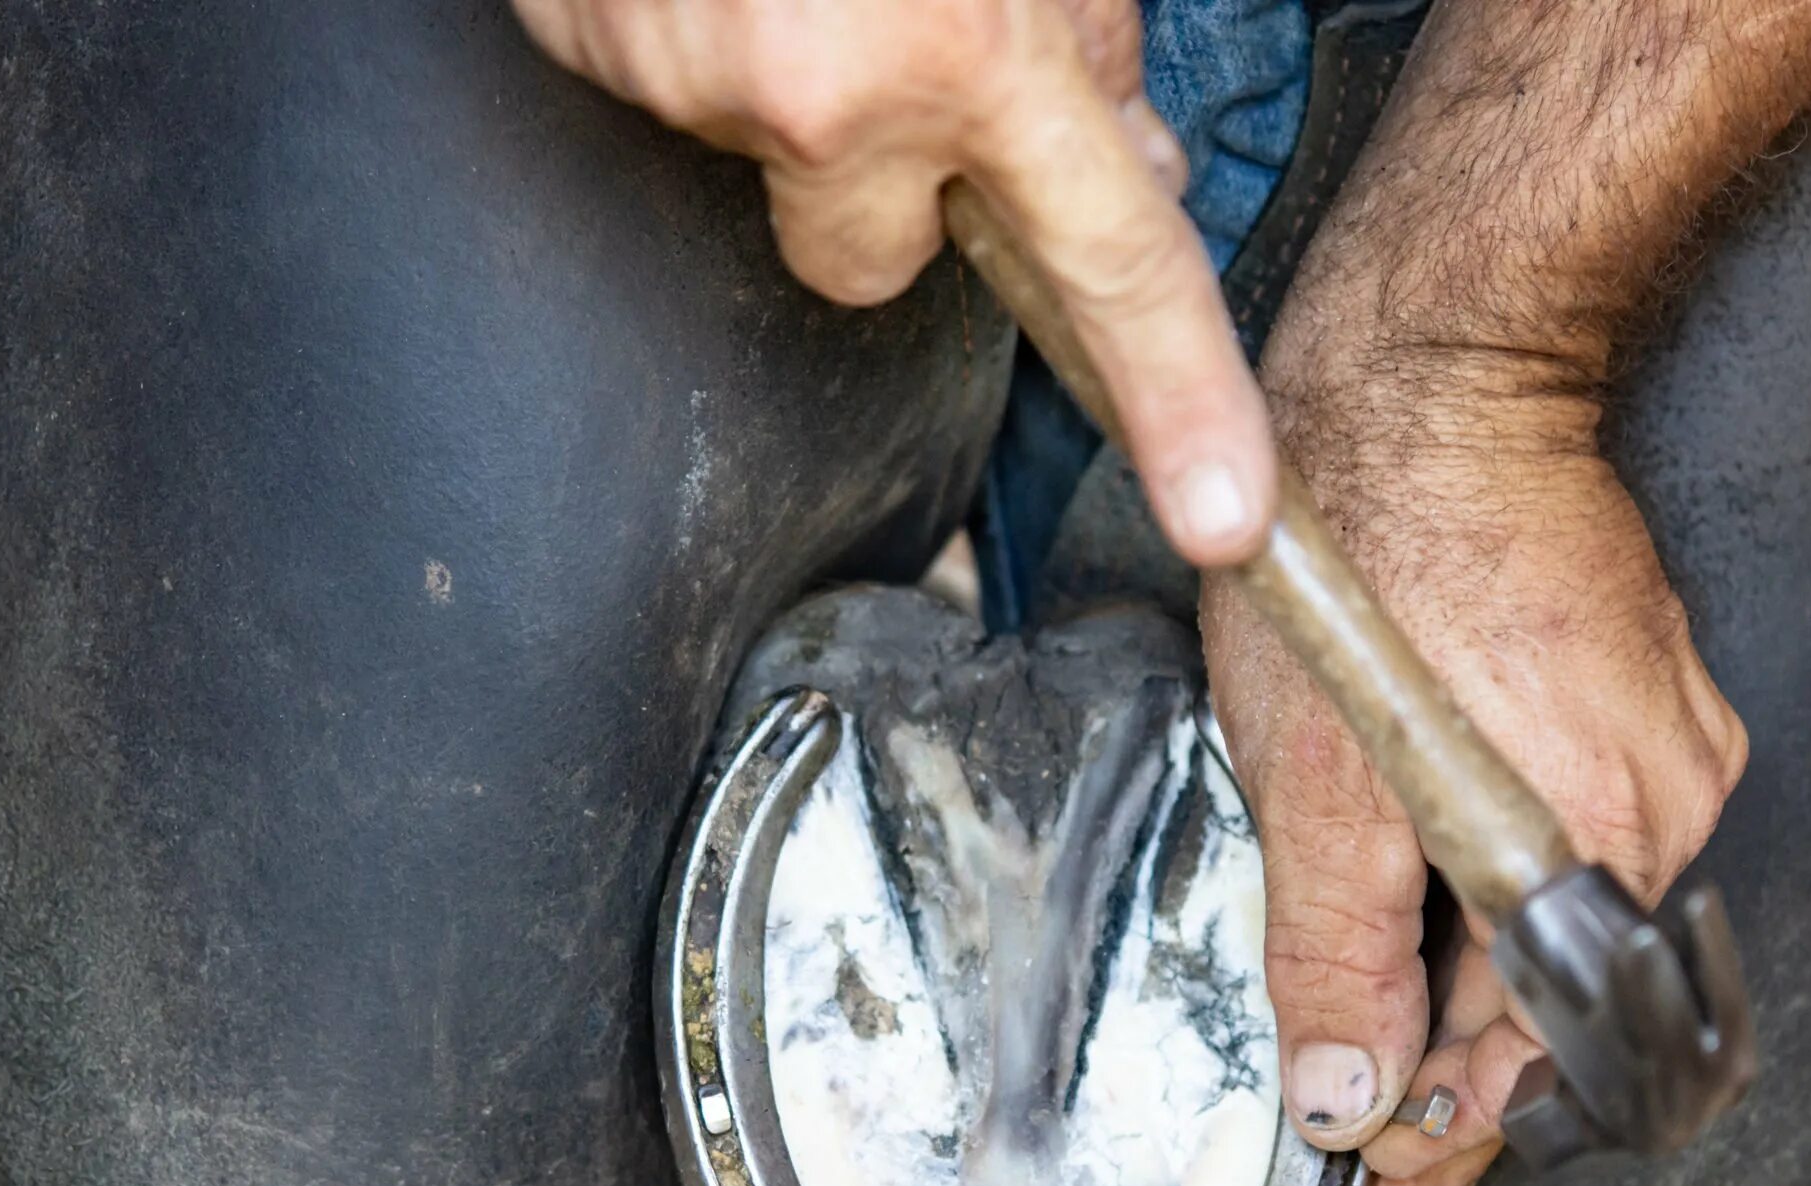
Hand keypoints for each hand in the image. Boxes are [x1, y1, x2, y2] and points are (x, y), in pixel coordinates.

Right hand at [512, 0, 1275, 564]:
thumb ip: (1074, 35)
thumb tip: (1117, 151)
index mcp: (973, 46)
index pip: (1110, 253)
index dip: (1179, 391)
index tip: (1222, 512)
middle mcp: (829, 92)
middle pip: (873, 264)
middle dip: (883, 188)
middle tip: (875, 54)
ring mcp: (692, 84)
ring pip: (763, 168)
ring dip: (780, 89)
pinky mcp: (588, 47)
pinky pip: (663, 94)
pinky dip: (685, 34)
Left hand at [1204, 278, 1749, 1185]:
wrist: (1437, 364)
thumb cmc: (1364, 542)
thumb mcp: (1311, 775)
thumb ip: (1333, 951)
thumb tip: (1349, 1104)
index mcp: (1584, 851)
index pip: (1511, 1076)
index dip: (1425, 1171)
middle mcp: (1661, 818)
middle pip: (1542, 1015)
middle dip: (1438, 1097)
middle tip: (1349, 1176)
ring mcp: (1670, 755)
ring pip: (1555, 937)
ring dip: (1459, 1003)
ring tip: (1364, 1071)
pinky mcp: (1650, 704)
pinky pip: (1572, 853)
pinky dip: (1489, 909)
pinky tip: (1417, 926)